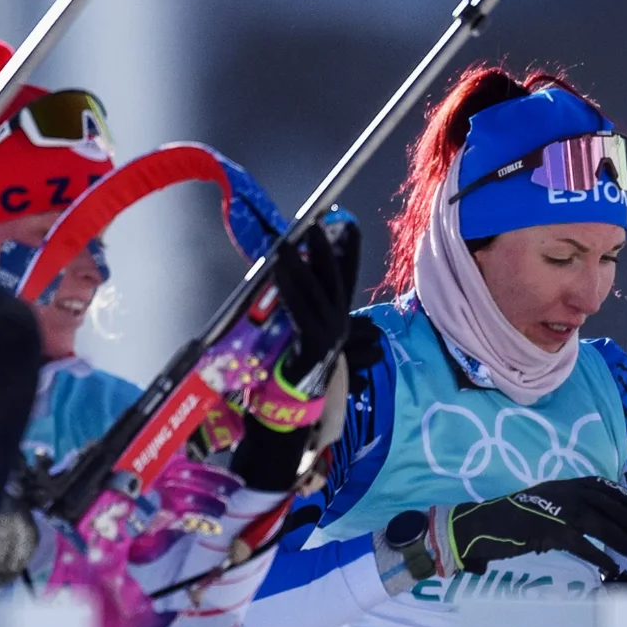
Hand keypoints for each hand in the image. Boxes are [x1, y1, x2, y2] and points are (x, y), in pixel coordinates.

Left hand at [271, 220, 361, 386]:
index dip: (349, 251)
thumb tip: (284, 269)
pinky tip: (278, 270)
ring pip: (314, 290)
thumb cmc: (295, 366)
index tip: (348, 225)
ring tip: (285, 243)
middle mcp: (339, 322)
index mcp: (339, 317)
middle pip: (333, 278)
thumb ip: (302, 304)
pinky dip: (288, 287)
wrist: (295, 402)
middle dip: (323, 249)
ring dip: (299, 263)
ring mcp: (329, 332)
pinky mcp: (313, 342)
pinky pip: (299, 308)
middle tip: (314, 224)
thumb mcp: (304, 329)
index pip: (347, 276)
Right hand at [438, 477, 626, 577]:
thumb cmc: (511, 520)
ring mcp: (555, 510)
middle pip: (606, 504)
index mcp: (562, 485)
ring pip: (598, 523)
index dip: (626, 499)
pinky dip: (598, 556)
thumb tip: (594, 522)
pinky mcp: (547, 530)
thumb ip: (567, 510)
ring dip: (620, 538)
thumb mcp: (545, 506)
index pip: (603, 487)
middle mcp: (562, 492)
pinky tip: (610, 567)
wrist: (480, 526)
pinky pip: (580, 544)